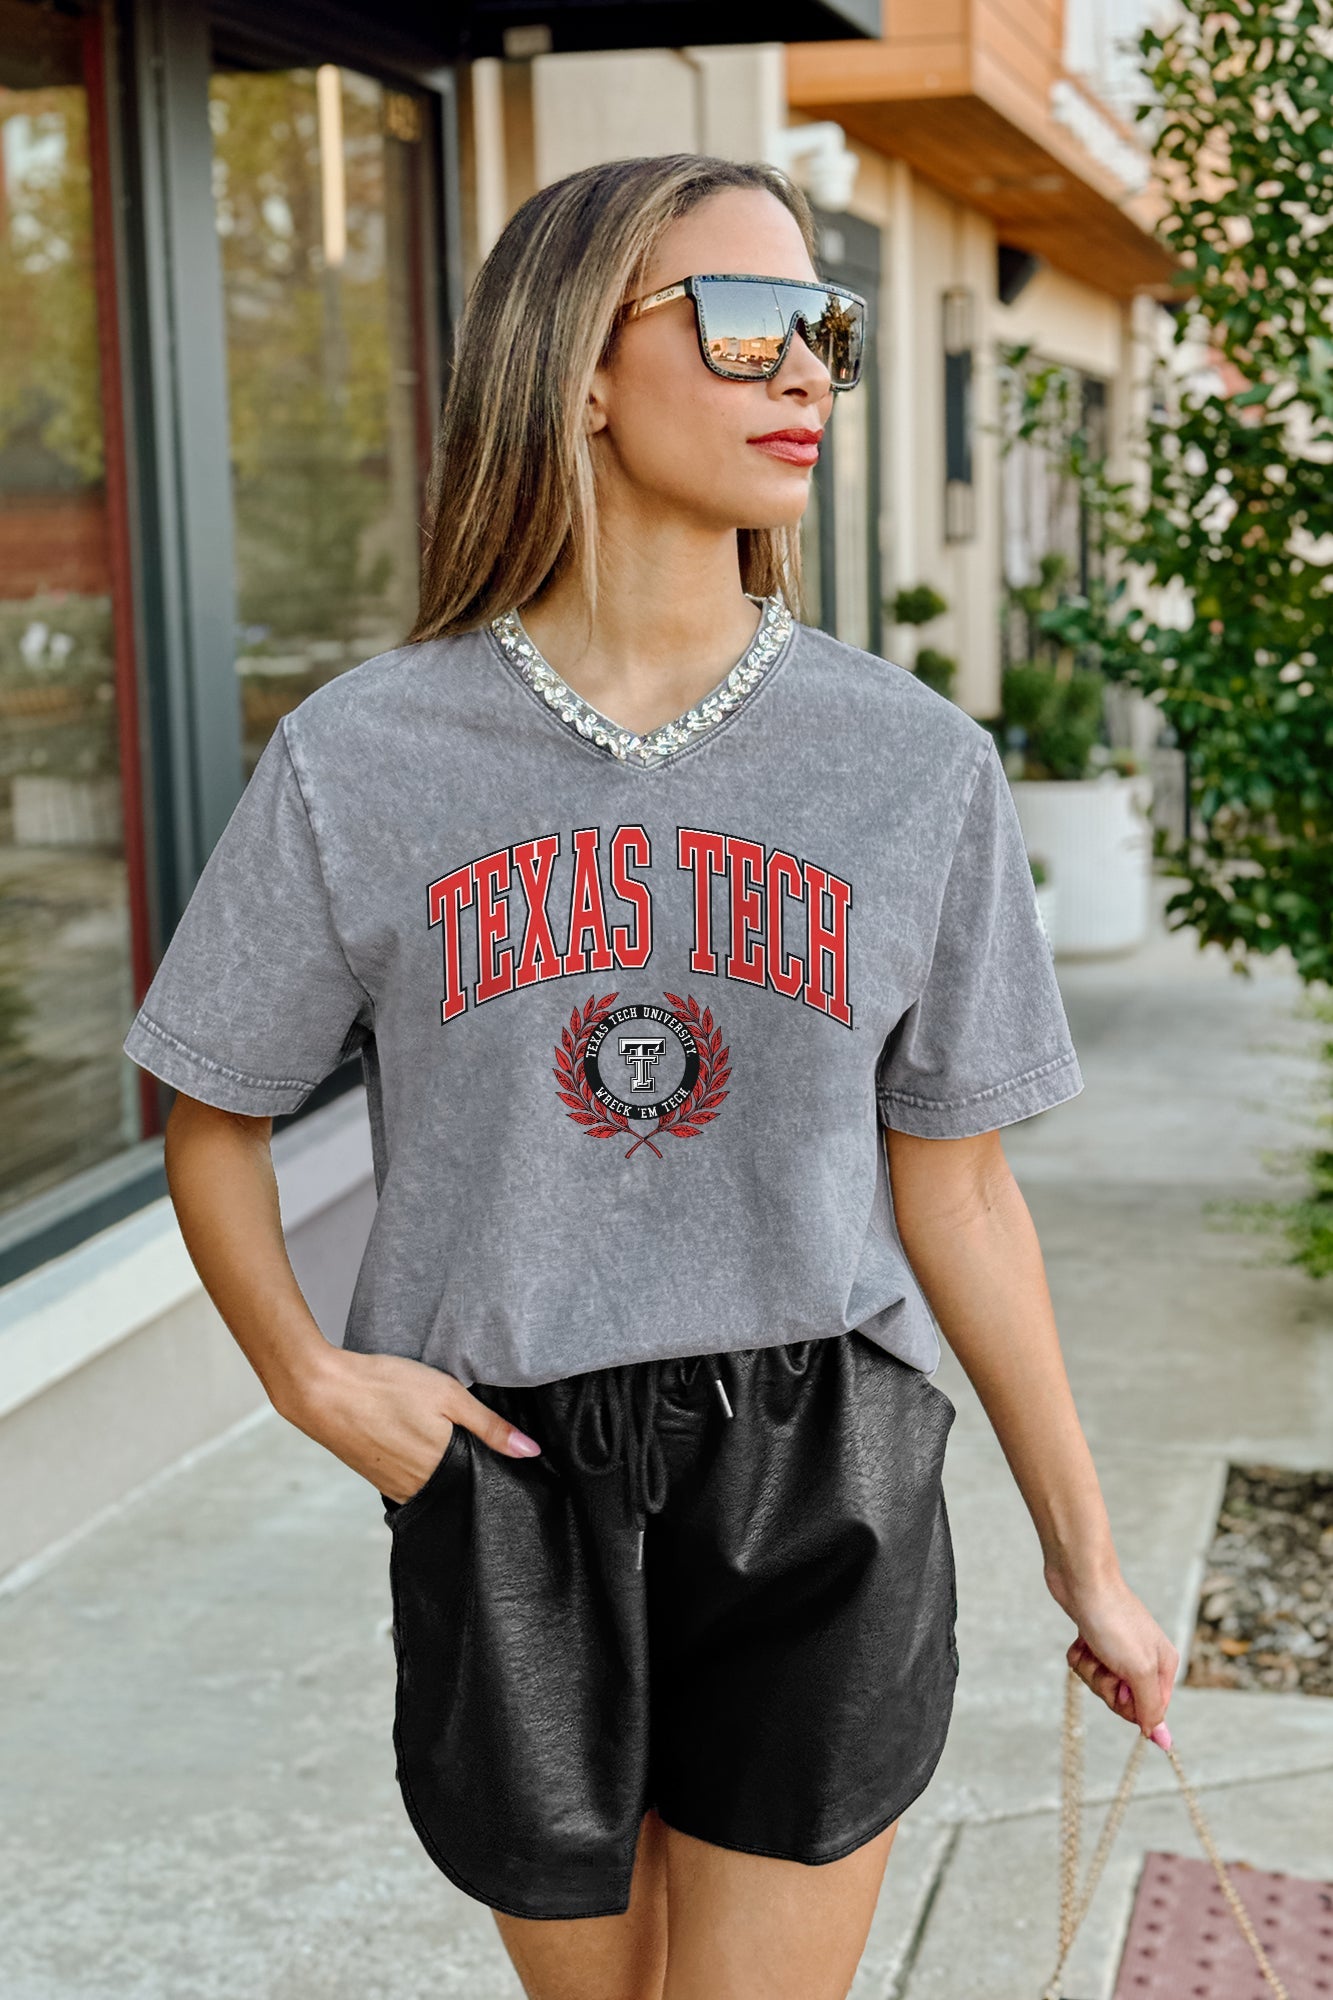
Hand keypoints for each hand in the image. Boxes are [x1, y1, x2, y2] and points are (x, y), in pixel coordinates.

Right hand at [279, 1347, 541, 1504]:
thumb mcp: (447, 1395)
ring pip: (434, 1486)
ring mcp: (394, 1486)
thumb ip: (490, 1426)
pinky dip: (421, 1469)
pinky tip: (419, 1444)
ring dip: (445, 1471)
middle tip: (479, 1445)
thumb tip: (530, 1452)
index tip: (510, 1459)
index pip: (483, 1482)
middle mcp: (418, 1488)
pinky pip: (410, 1483)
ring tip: (447, 1441)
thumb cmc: (385, 1386)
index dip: (498, 1470)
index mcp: (442, 1470)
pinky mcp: (376, 1478)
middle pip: (459, 1488)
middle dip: (473, 1472)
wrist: (321, 1390)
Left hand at [1046, 1564, 1178, 1747]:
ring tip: (1092, 1646)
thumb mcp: (1138, 1669)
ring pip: (1100, 1684)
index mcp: (1163, 1667)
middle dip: (1106, 1685)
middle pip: (1122, 1700)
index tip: (1121, 1685)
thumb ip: (1151, 1707)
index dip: (1128, 1705)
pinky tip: (1081, 1639)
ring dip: (1090, 1669)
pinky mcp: (1095, 1641)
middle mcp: (1144, 1660)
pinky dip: (1078, 1656)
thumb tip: (1163, 1742)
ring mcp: (1118, 1650)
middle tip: (1105, 1662)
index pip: (1148, 1712)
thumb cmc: (1113, 1621)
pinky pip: (1083, 1666)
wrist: (1082, 1580)